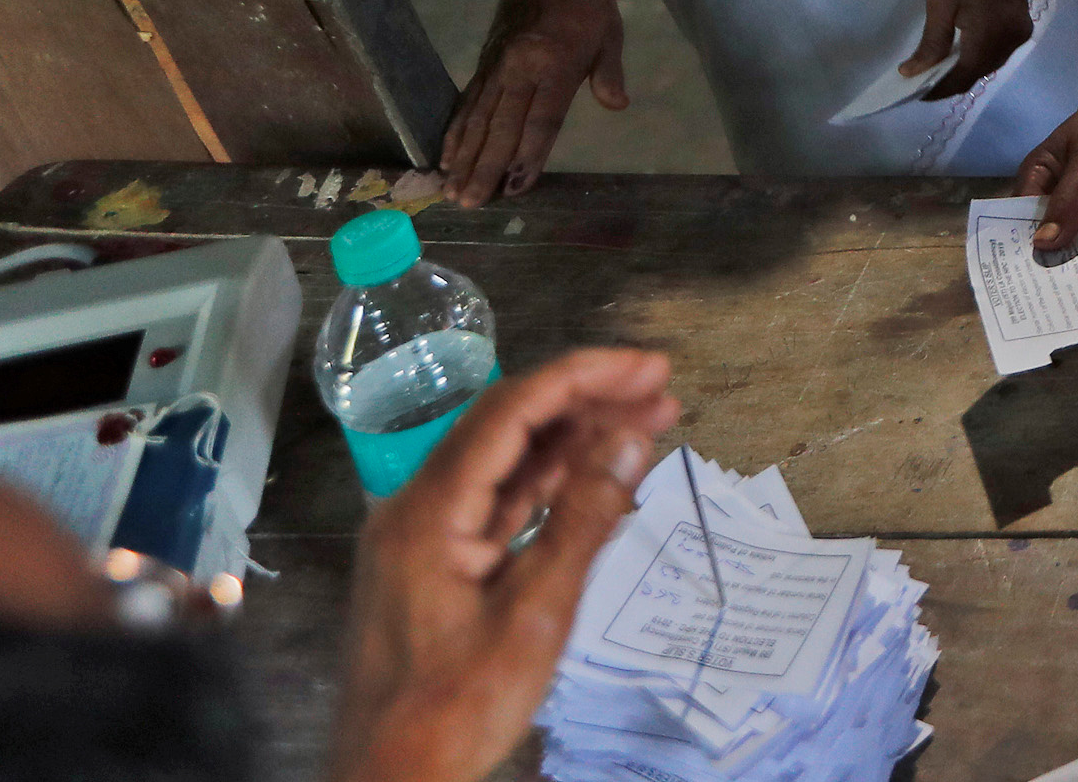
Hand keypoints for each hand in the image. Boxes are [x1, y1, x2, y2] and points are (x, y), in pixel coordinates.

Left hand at [328, 347, 682, 781]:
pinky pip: (495, 504)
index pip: (511, 412)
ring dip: (573, 441)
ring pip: (504, 464)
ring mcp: (421, 537)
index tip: (649, 368)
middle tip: (662, 391)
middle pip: (507, 427)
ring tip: (647, 423)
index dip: (584, 378)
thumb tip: (632, 438)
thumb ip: (584, 518)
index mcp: (427, 511)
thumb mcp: (535, 614)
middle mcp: (415, 509)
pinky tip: (596, 474)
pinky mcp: (433, 564)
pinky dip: (548, 484)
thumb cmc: (458, 707)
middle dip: (587, 401)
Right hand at [441, 0, 625, 206]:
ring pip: (477, 120)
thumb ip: (609, 72)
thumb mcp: (609, 33)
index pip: (542, 118)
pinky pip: (465, 104)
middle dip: (486, 168)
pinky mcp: (482, 66)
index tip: (517, 187)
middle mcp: (519, 69)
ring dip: (464, 157)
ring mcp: (496, 68)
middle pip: (501, 126)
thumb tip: (617, 105)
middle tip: (471, 203)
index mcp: (556, 62)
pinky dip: (454, 133)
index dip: (530, 154)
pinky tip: (445, 157)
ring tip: (452, 190)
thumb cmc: (584, 4)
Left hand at [911, 0, 1035, 100]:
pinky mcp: (1022, 25)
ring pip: (989, 64)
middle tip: (923, 78)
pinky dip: (980, 55)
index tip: (915, 91)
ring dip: (966, 69)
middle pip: (977, 74)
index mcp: (988, 38)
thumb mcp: (940, 3)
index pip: (962, 78)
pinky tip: (963, 50)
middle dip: (951, 81)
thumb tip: (912, 73)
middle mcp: (1009, 43)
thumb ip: (931, 44)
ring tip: (939, 66)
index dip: (938, 89)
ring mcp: (1019, 34)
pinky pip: (999, 51)